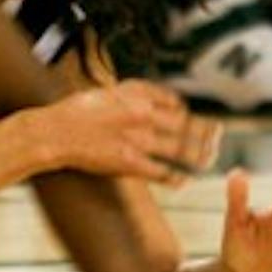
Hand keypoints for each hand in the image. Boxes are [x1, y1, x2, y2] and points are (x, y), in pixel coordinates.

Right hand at [29, 80, 220, 182]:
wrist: (53, 132)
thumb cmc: (75, 111)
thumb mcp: (108, 90)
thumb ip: (138, 91)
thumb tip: (165, 97)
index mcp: (137, 98)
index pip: (176, 105)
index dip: (188, 113)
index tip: (194, 119)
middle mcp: (142, 118)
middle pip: (187, 126)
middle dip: (207, 132)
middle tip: (218, 136)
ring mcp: (137, 141)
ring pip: (180, 149)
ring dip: (199, 156)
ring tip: (208, 159)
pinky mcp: (128, 163)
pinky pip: (161, 172)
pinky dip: (175, 178)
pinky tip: (183, 181)